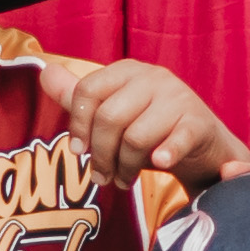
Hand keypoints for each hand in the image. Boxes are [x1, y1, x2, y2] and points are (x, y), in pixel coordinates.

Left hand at [45, 55, 247, 192]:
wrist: (204, 147)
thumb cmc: (153, 130)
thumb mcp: (114, 113)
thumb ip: (79, 97)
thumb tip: (45, 72)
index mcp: (128, 71)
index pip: (88, 91)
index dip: (78, 126)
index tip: (78, 151)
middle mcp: (154, 77)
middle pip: (109, 117)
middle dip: (101, 155)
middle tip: (102, 177)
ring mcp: (179, 98)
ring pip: (136, 136)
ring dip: (126, 167)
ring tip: (125, 179)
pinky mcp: (199, 122)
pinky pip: (175, 140)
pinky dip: (165, 155)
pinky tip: (160, 164)